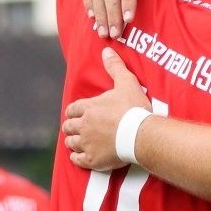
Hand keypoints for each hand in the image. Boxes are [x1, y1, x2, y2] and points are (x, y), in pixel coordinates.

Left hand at [63, 49, 147, 170]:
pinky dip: (76, 158)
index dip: (73, 111)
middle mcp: (84, 125)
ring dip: (72, 142)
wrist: (141, 134)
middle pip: (68, 126)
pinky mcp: (92, 159)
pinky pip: (77, 160)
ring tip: (76, 142)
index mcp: (89, 107)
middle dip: (70, 126)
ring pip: (71, 143)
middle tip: (74, 128)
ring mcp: (87, 143)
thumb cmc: (135, 108)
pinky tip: (79, 157)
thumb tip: (106, 50)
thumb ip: (115, 67)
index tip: (75, 113)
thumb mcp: (127, 83)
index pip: (72, 109)